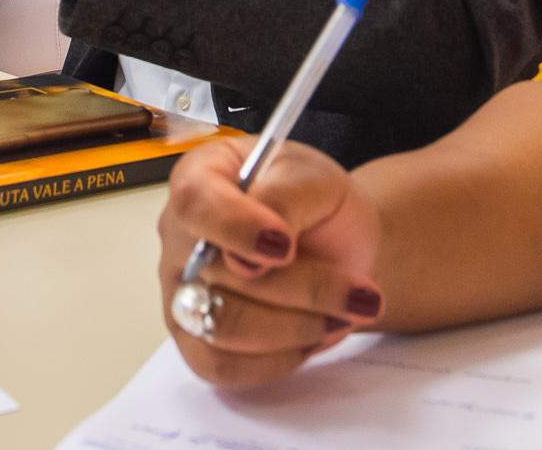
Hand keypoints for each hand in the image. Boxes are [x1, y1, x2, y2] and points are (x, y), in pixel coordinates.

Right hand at [157, 136, 384, 387]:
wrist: (335, 241)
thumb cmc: (317, 201)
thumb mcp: (316, 178)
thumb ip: (283, 199)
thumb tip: (246, 262)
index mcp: (201, 176)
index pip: (195, 203)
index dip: (236, 228)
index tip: (286, 247)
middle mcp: (180, 238)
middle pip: (220, 275)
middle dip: (303, 289)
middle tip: (361, 293)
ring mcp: (181, 293)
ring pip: (223, 327)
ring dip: (297, 327)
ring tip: (345, 314)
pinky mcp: (196, 341)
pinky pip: (222, 366)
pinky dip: (277, 360)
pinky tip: (316, 337)